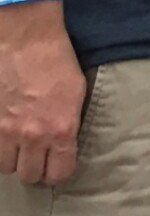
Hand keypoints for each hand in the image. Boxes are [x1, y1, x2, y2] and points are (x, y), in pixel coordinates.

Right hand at [0, 2, 85, 187]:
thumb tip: (64, 144)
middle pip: (29, 175)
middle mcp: (32, 136)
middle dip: (35, 168)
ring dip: (13, 159)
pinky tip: (5, 137)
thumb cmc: (57, 61)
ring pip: (6, 168)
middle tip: (37, 156)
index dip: (58, 172)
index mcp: (61, 130)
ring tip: (19, 146)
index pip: (59, 173)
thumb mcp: (76, 94)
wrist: (25, 40)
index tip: (57, 165)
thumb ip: (68, 124)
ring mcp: (5, 131)